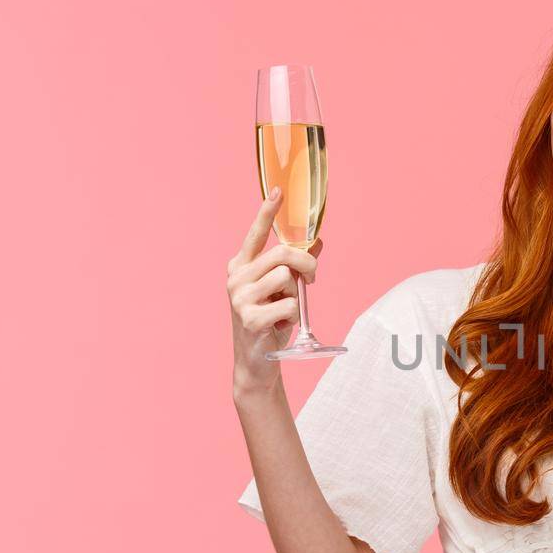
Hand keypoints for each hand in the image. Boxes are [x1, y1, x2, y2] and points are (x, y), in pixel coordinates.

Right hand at [227, 186, 322, 395]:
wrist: (256, 361)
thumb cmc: (270, 321)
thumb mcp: (283, 290)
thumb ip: (295, 267)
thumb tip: (317, 242)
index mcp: (241, 266)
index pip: (255, 234)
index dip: (267, 211)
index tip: (279, 191)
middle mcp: (236, 277)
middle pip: (282, 254)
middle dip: (306, 265)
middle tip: (311, 280)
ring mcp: (239, 298)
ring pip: (286, 278)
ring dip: (295, 295)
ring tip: (285, 309)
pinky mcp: (249, 318)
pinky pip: (287, 304)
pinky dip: (292, 315)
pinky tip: (280, 325)